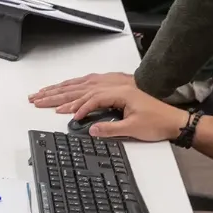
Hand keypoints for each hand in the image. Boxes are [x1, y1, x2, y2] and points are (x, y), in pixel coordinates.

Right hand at [36, 75, 186, 141]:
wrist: (175, 119)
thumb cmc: (157, 123)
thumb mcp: (133, 129)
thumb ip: (109, 129)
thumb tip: (90, 130)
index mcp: (120, 92)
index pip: (91, 99)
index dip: (78, 108)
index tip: (69, 118)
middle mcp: (115, 85)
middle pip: (81, 88)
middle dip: (58, 94)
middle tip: (38, 99)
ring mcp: (115, 84)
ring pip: (82, 84)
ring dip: (63, 88)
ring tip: (45, 92)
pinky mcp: (117, 86)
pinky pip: (90, 82)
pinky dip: (76, 85)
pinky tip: (69, 86)